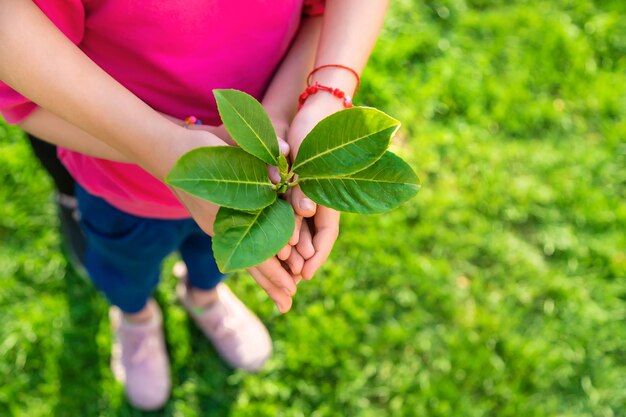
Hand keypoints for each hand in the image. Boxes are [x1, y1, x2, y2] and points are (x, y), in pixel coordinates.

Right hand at [167, 127, 297, 312]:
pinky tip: (263, 272)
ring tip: (281, 299)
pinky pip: (236, 250)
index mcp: (227, 214)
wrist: (164, 151)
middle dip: (272, 282)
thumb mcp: (229, 150)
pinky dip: (252, 264)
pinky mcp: (214, 223)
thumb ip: (260, 162)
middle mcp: (221, 228)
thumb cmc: (199, 147)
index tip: (294, 282)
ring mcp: (216, 228)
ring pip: (244, 259)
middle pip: (251, 262)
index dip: (276, 266)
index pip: (257, 247)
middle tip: (289, 304)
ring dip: (264, 279)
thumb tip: (283, 174)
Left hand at [286, 94, 343, 279]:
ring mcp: (307, 195)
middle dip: (303, 259)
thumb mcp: (310, 156)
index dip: (318, 256)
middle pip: (314, 237)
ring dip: (292, 248)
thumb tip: (306, 211)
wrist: (314, 112)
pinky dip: (284, 230)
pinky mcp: (293, 187)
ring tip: (282, 269)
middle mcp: (319, 199)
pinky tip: (275, 244)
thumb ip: (305, 182)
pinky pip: (289, 215)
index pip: (328, 234)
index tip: (305, 275)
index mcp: (329, 195)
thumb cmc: (315, 129)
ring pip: (302, 229)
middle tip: (290, 280)